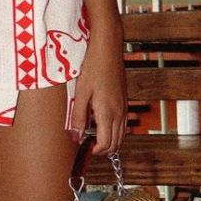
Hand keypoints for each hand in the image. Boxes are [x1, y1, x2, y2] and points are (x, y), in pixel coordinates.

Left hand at [69, 35, 126, 155]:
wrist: (108, 48)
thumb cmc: (92, 67)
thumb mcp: (80, 92)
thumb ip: (78, 117)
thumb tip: (76, 137)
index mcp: (107, 112)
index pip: (106, 143)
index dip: (95, 151)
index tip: (85, 149)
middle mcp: (119, 112)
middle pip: (116, 143)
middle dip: (104, 150)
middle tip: (89, 148)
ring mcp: (124, 106)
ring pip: (122, 135)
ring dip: (111, 142)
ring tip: (95, 140)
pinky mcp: (124, 100)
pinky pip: (123, 124)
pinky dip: (115, 132)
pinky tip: (103, 125)